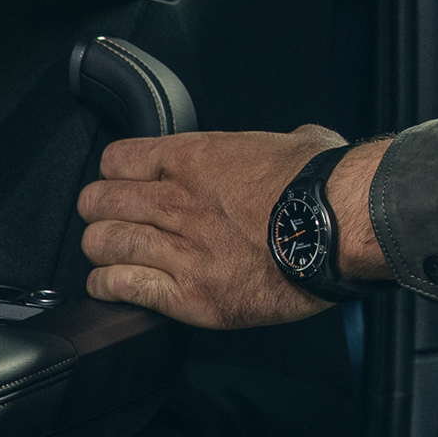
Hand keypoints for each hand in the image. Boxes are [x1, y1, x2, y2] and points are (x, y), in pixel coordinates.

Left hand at [78, 126, 391, 327]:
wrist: (339, 229)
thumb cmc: (325, 185)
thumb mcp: (300, 142)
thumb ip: (282, 143)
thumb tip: (299, 142)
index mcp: (194, 159)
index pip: (117, 160)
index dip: (115, 172)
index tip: (124, 182)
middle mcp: (175, 202)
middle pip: (99, 203)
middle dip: (99, 210)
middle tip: (108, 218)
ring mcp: (178, 250)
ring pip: (103, 244)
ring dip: (101, 248)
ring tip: (107, 253)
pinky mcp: (188, 294)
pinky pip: (122, 286)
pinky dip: (108, 285)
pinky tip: (110, 285)